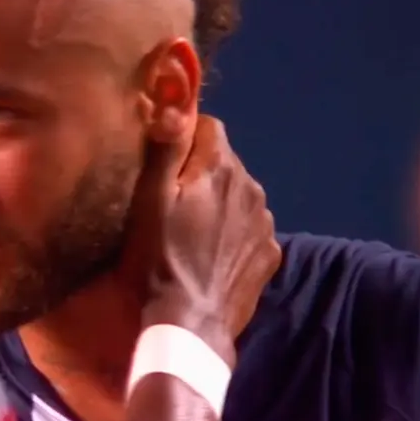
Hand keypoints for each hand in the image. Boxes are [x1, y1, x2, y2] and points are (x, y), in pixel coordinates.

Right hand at [125, 115, 280, 362]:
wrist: (188, 325)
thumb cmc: (158, 258)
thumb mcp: (149, 197)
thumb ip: (165, 143)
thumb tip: (175, 95)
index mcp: (221, 167)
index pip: (208, 124)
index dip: (182, 137)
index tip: (162, 163)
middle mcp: (252, 186)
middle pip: (223, 160)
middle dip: (199, 170)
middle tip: (169, 202)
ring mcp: (265, 223)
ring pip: (237, 193)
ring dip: (217, 201)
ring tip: (188, 232)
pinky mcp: (270, 254)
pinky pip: (249, 226)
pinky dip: (232, 232)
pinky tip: (210, 255)